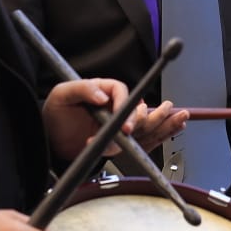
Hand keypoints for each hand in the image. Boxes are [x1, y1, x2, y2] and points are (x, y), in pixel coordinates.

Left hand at [42, 79, 188, 159]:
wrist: (51, 138)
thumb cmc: (55, 113)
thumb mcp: (62, 95)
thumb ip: (81, 90)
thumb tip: (101, 95)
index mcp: (103, 90)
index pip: (122, 92)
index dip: (127, 106)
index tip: (126, 123)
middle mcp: (114, 106)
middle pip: (138, 109)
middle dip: (150, 116)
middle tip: (161, 117)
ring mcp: (118, 124)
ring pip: (144, 124)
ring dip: (162, 122)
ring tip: (179, 118)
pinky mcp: (117, 140)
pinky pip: (140, 140)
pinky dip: (157, 136)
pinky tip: (174, 129)